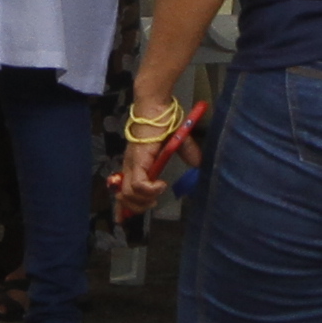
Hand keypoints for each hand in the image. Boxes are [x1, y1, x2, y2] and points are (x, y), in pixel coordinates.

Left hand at [111, 92, 207, 213]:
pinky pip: (139, 184)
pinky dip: (149, 189)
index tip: (125, 218)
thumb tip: (197, 163)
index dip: (124, 206)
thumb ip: (186, 152)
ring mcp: (133, 162)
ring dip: (144, 199)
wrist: (157, 104)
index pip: (124, 190)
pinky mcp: (139, 159)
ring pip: (129, 193)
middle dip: (137, 207)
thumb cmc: (164, 119)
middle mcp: (131, 165)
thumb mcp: (178, 140)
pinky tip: (160, 184)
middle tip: (152, 203)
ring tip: (157, 192)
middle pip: (124, 197)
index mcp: (136, 163)